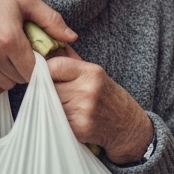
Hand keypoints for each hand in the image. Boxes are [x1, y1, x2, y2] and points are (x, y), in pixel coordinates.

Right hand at [0, 0, 77, 96]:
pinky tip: (0, 66)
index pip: (34, 70)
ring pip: (4, 86)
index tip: (43, 56)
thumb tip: (72, 37)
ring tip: (13, 58)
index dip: (43, 66)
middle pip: (20, 79)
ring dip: (13, 76)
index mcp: (9, 39)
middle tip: (28, 54)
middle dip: (28, 69)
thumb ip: (51, 20)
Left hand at [47, 48, 153, 163]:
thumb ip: (70, 60)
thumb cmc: (107, 96)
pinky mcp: (78, 129)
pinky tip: (69, 119)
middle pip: (48, 86)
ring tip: (64, 106)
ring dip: (49, 105)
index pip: (54, 66)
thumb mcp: (94, 73)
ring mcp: (82, 111)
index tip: (48, 76)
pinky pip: (53, 120)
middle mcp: (87, 90)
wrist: (127, 125)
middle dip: (46, 90)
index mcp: (91, 72)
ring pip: (47, 104)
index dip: (47, 71)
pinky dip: (56, 119)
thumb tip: (45, 45)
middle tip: (56, 94)